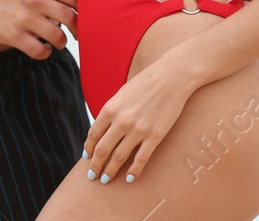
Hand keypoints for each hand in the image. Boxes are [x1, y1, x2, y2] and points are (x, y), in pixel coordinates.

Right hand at [0, 0, 77, 58]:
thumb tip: (67, 4)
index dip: (83, 10)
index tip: (82, 18)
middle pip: (72, 18)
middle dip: (78, 30)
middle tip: (75, 35)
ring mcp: (25, 18)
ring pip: (58, 36)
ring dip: (60, 43)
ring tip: (54, 43)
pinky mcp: (13, 35)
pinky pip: (40, 51)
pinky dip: (44, 53)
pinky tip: (40, 49)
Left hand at [82, 56, 195, 184]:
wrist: (172, 78)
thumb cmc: (146, 83)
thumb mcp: (122, 94)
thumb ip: (112, 112)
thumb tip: (103, 129)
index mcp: (110, 108)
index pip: (94, 134)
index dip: (89, 148)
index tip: (86, 157)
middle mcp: (122, 121)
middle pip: (103, 149)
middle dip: (95, 165)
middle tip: (91, 176)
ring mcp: (138, 130)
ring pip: (119, 157)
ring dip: (110, 171)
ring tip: (106, 180)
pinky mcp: (155, 136)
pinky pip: (141, 159)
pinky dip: (134, 171)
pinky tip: (130, 179)